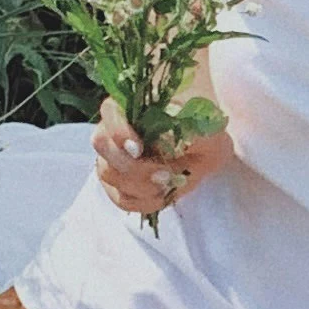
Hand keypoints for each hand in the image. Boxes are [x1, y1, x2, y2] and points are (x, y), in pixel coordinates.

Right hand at [96, 99, 234, 221]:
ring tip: (169, 182)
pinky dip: (143, 202)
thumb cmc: (204, 134)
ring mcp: (113, 158)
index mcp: (135, 106)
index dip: (118, 131)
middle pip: (103, 146)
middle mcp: (116, 129)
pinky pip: (121, 198)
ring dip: (142, 186)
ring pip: (109, 175)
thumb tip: (166, 139)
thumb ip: (188, 129)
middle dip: (133, 167)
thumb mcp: (206, 128)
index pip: (110, 111)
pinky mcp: (119, 184)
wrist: (206, 154)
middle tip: (165, 176)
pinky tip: (163, 194)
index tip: (139, 149)